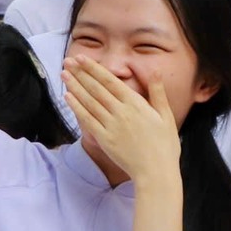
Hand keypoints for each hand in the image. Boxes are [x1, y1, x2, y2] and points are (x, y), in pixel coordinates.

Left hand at [60, 57, 179, 182]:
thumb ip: (158, 92)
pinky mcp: (104, 140)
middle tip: (67, 61)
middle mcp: (121, 112)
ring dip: (75, 87)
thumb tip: (156, 71)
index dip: (93, 68)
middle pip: (96, 88)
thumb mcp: (166, 115)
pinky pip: (87, 120)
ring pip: (89, 102)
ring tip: (64, 75)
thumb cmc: (164, 145)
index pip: (110, 81)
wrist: (156, 172)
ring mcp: (111, 126)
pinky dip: (76, 107)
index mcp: (136, 104)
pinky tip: (68, 97)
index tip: (81, 58)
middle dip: (80, 73)